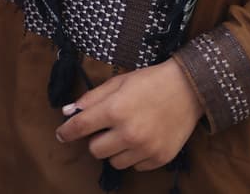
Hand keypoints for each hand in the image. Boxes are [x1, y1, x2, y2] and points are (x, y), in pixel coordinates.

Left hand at [54, 59, 201, 171]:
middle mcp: (129, 133)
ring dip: (114, 150)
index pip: (80, 127)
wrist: (188, 89)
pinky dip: (134, 156)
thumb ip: (91, 98)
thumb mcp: (118, 82)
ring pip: (114, 162)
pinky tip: (142, 139)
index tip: (61, 135)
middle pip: (95, 150)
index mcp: (115, 110)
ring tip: (126, 133)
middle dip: (96, 139)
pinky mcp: (159, 158)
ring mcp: (145, 148)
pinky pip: (135, 166)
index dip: (66, 132)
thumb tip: (68, 112)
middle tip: (106, 128)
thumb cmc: (150, 82)